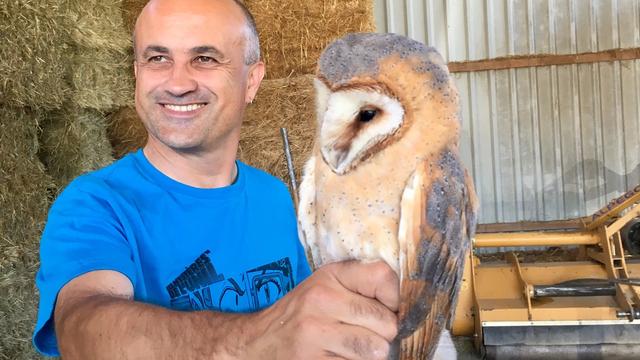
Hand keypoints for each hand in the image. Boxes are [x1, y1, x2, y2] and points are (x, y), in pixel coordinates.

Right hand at [245, 260, 398, 359]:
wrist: (257, 342)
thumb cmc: (302, 315)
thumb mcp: (326, 288)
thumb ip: (360, 288)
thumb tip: (404, 308)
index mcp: (329, 276)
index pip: (384, 277)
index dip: (393, 300)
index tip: (383, 309)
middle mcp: (322, 299)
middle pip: (387, 323)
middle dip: (382, 335)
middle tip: (363, 335)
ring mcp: (315, 332)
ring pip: (376, 350)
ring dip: (369, 355)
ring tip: (349, 349)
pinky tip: (336, 357)